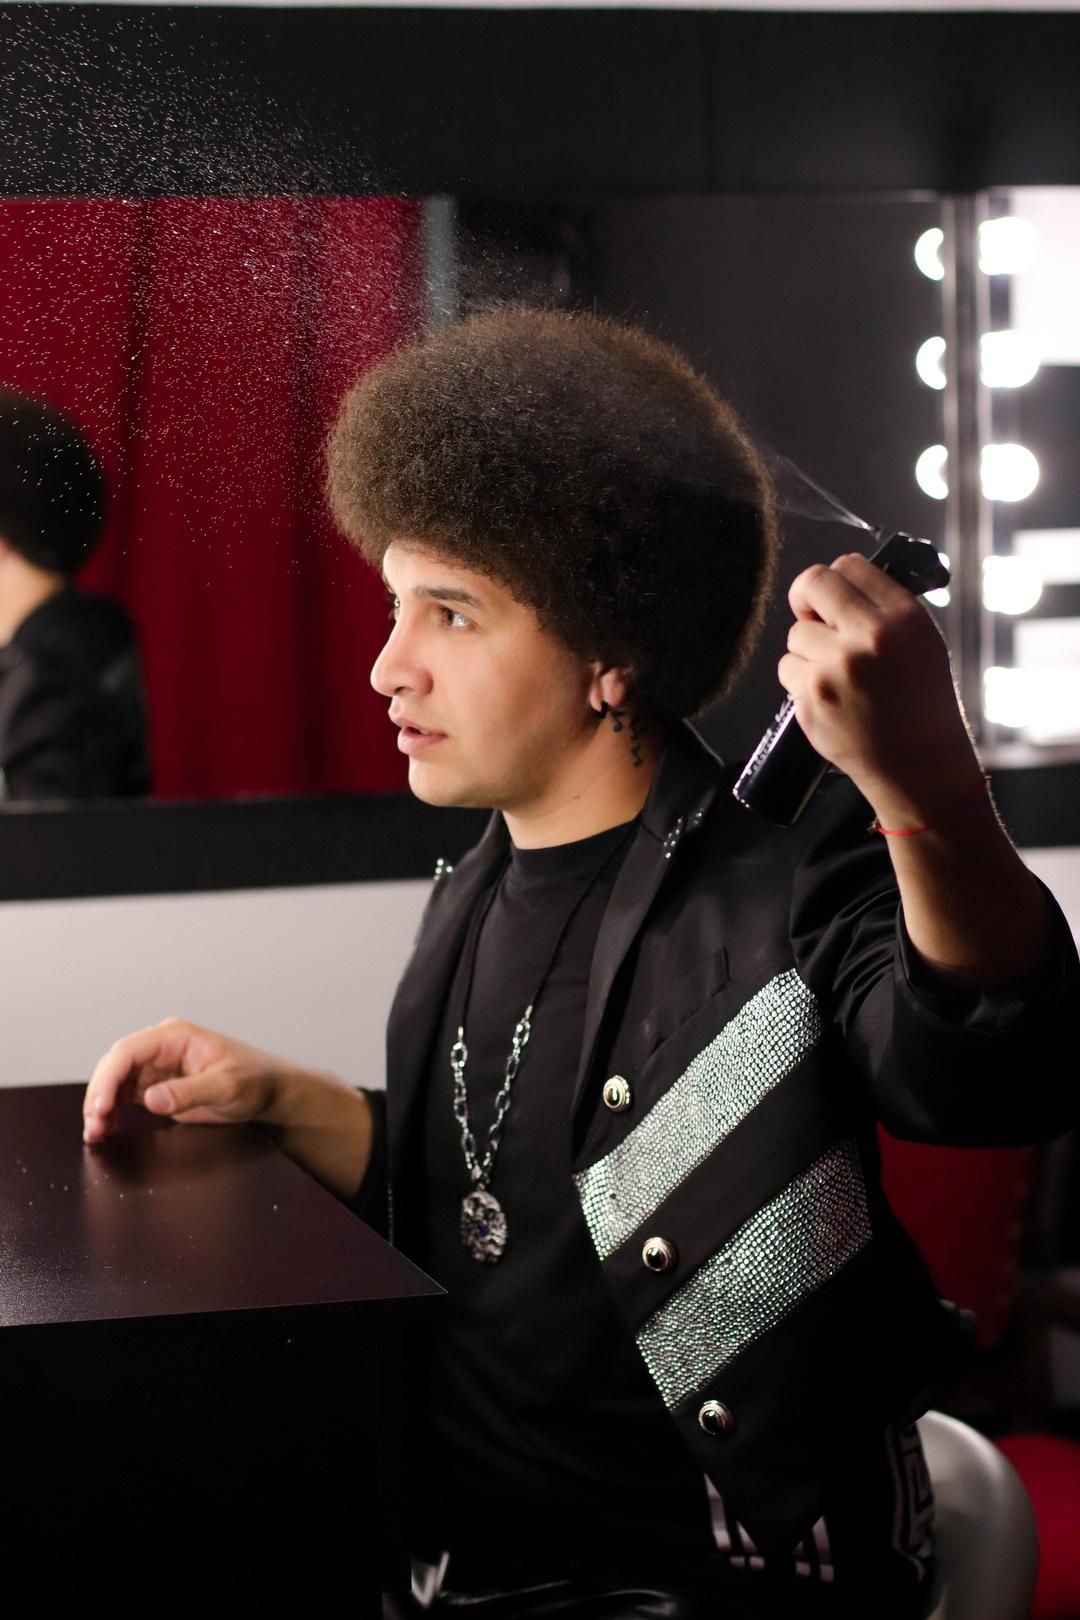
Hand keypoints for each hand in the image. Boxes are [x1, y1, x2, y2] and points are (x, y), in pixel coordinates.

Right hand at [82, 1019, 288, 1144]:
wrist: (269, 1091)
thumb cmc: (255, 1079)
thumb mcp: (227, 1087)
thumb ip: (190, 1092)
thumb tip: (151, 1099)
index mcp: (175, 1036)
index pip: (127, 1051)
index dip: (108, 1079)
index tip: (102, 1107)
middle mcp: (161, 1048)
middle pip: (114, 1067)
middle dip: (99, 1095)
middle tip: (94, 1127)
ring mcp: (157, 1067)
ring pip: (115, 1083)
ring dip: (100, 1106)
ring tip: (95, 1134)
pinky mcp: (157, 1086)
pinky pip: (124, 1096)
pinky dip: (112, 1112)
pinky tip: (105, 1130)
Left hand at [777, 552, 978, 810]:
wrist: (920, 767)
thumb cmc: (923, 705)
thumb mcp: (923, 643)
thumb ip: (883, 610)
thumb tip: (839, 586)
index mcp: (904, 617)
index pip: (849, 565)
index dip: (837, 581)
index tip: (834, 599)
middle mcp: (870, 636)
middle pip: (811, 584)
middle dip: (805, 598)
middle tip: (812, 618)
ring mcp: (837, 668)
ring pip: (796, 635)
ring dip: (808, 651)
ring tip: (839, 678)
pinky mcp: (811, 698)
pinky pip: (788, 669)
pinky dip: (801, 682)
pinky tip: (830, 699)